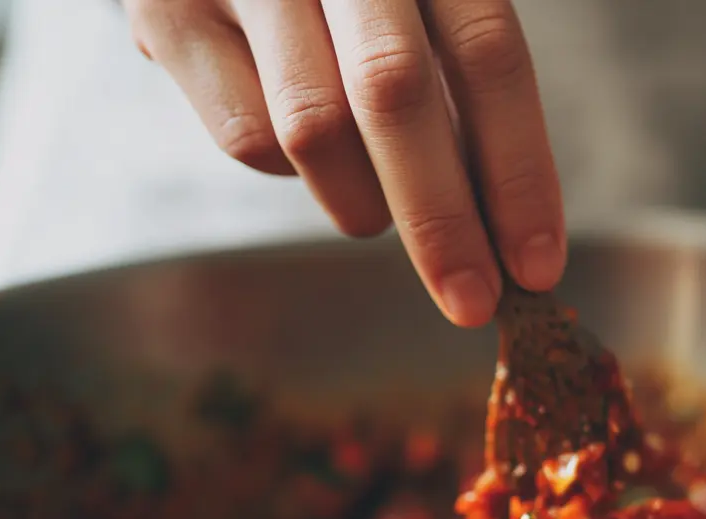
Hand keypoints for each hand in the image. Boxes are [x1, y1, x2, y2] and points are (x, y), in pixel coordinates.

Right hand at [122, 0, 564, 326]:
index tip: (536, 266)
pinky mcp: (169, 15)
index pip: (487, 55)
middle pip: (396, 93)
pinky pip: (245, 136)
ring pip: (313, 129)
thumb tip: (505, 228)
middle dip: (442, 219)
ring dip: (361, 201)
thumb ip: (457, 84)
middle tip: (472, 301)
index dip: (518, 169)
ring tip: (376, 206)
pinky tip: (298, 144)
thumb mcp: (414, 8)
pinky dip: (289, 171)